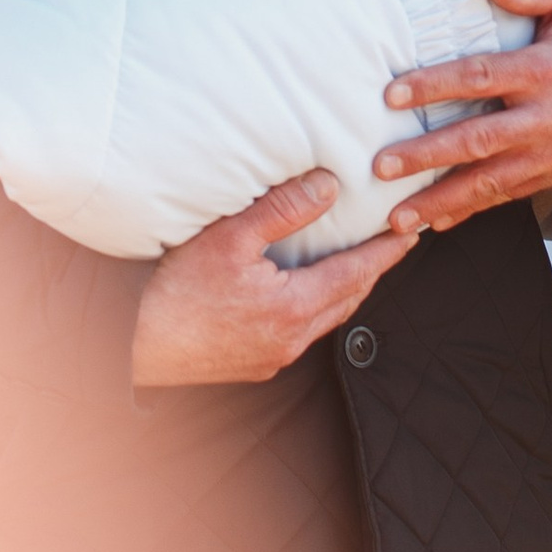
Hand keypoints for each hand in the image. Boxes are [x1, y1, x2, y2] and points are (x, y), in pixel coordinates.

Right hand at [131, 172, 416, 388]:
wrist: (140, 347)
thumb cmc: (178, 293)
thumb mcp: (230, 238)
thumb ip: (282, 210)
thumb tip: (328, 187)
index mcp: (295, 307)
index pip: (357, 273)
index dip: (386, 252)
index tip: (411, 232)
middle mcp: (293, 338)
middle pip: (349, 300)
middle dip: (372, 270)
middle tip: (392, 244)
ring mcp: (275, 356)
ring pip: (326, 319)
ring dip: (345, 291)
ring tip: (355, 264)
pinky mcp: (257, 364)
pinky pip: (302, 333)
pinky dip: (316, 308)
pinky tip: (305, 294)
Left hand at [370, 0, 551, 235]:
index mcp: (549, 69)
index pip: (483, 78)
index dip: (436, 86)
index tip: (393, 95)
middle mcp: (550, 118)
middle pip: (479, 140)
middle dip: (427, 155)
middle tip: (381, 165)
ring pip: (490, 182)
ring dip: (441, 200)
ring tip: (396, 218)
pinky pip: (508, 197)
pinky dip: (471, 211)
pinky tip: (436, 223)